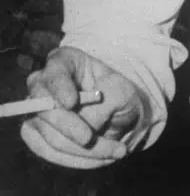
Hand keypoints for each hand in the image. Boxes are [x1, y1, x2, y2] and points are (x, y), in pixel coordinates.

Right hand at [20, 47, 152, 168]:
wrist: (118, 113)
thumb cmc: (118, 94)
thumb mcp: (122, 92)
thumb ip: (105, 103)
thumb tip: (88, 125)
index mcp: (64, 61)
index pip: (55, 73)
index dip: (60, 88)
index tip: (72, 102)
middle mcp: (43, 84)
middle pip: (45, 109)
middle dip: (69, 128)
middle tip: (90, 139)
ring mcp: (36, 111)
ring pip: (50, 136)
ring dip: (83, 150)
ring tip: (116, 151)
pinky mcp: (36, 135)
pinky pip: (50, 153)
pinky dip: (77, 159)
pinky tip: (103, 159)